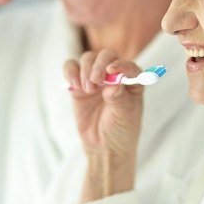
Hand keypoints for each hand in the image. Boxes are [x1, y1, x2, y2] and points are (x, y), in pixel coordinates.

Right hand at [64, 49, 144, 201]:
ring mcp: (96, 78)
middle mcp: (114, 75)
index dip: (121, 65)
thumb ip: (120, 99)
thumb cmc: (121, 130)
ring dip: (85, 69)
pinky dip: (71, 72)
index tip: (112, 70)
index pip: (129, 66)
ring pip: (88, 58)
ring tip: (87, 89)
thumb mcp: (125, 117)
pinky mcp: (79, 84)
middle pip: (106, 56)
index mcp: (132, 81)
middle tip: (95, 79)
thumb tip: (113, 83)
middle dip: (99, 64)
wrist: (103, 147)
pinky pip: (71, 68)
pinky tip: (75, 85)